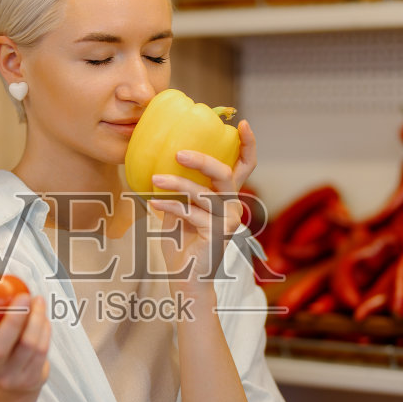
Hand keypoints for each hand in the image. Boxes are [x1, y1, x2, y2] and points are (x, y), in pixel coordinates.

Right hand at [0, 281, 50, 393]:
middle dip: (12, 320)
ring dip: (35, 319)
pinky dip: (43, 328)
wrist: (13, 373)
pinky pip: (41, 350)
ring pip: (26, 347)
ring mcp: (10, 377)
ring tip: (37, 299)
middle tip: (23, 296)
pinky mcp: (30, 378)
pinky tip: (42, 314)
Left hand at [148, 120, 257, 288]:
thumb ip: (177, 190)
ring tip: (154, 180)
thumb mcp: (178, 211)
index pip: (245, 166)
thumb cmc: (181, 244)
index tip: (242, 123)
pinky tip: (154, 204)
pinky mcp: (219, 234)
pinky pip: (192, 213)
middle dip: (202, 160)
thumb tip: (158, 164)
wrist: (185, 278)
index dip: (248, 144)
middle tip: (178, 152)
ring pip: (203, 194)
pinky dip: (171, 207)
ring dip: (176, 184)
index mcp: (226, 197)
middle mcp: (233, 206)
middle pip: (224, 174)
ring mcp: (229, 221)